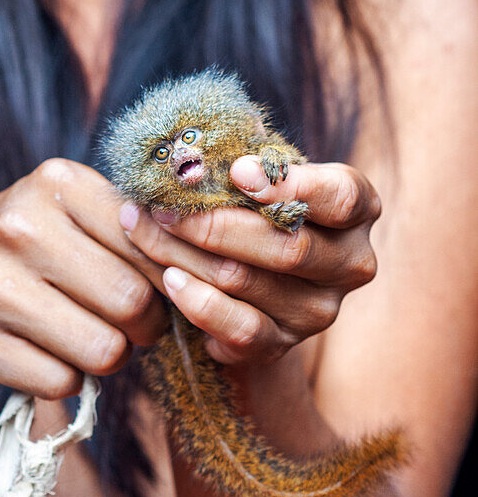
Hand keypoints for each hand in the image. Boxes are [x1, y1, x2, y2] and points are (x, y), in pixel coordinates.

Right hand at [0, 159, 167, 397]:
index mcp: (59, 183)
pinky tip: (54, 348)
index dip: (175, 273)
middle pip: (132, 302)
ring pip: (103, 351)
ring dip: (113, 353)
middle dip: (147, 321)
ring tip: (96, 330)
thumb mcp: (87, 211)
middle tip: (135, 316)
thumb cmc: (50, 239)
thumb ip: (148, 229)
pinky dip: (69, 376)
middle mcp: (19, 227)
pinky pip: (61, 383)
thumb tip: (226, 270)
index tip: (175, 285)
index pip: (150, 242)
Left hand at [119, 156, 380, 365]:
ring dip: (182, 252)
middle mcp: (350, 263)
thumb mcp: (259, 171)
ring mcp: (319, 311)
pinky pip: (239, 328)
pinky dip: (198, 302)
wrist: (251, 270)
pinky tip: (168, 277)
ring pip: (247, 282)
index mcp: (357, 209)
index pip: (340, 197)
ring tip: (140, 228)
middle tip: (161, 204)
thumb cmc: (252, 202)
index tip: (237, 170)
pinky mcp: (283, 345)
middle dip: (213, 223)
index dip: (291, 184)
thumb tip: (195, 151)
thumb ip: (243, 158)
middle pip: (287, 248)